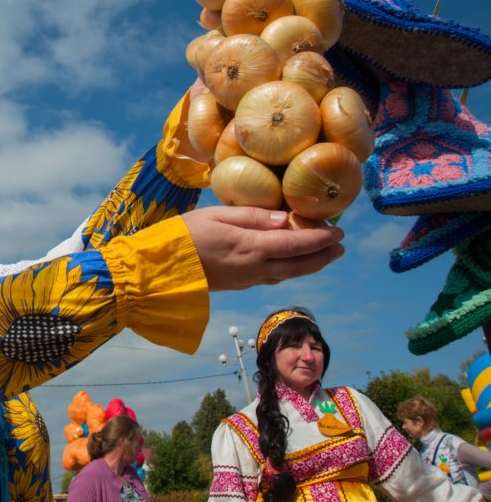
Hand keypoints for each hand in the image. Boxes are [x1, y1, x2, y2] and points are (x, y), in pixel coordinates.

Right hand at [181, 206, 344, 290]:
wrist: (159, 270)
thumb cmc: (183, 236)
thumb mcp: (217, 216)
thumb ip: (252, 217)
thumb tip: (285, 219)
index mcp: (252, 247)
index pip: (297, 243)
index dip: (321, 239)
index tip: (339, 232)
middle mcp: (255, 268)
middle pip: (299, 265)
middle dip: (323, 256)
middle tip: (341, 246)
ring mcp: (247, 280)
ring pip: (288, 274)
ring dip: (310, 265)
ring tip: (323, 255)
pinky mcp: (238, 285)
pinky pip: (272, 278)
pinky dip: (289, 269)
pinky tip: (290, 263)